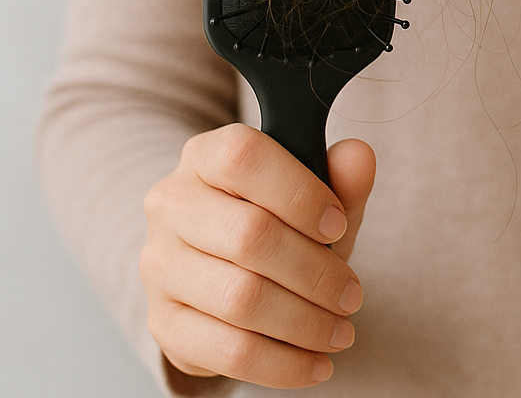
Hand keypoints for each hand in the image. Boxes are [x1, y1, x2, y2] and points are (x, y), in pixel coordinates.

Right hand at [141, 124, 375, 389]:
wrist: (229, 269)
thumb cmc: (280, 220)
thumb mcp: (315, 194)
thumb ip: (341, 175)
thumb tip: (360, 156)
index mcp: (206, 155)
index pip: (244, 158)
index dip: (300, 193)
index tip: (339, 223)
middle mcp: (172, 204)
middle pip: (249, 236)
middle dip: (316, 273)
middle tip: (353, 296)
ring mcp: (160, 265)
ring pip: (240, 298)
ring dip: (304, 323)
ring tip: (341, 331)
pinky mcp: (164, 322)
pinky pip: (226, 350)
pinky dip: (280, 364)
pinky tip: (314, 363)